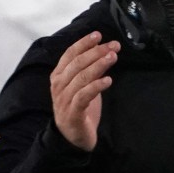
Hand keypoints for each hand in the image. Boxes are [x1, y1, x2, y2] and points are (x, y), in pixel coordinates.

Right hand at [50, 31, 119, 150]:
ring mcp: (64, 99)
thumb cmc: (79, 107)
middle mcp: (59, 86)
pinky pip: (84, 96)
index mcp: (58, 76)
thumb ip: (89, 69)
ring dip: (99, 65)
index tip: (98, 35)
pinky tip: (108, 80)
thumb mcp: (83, 85)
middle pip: (78, 64)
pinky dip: (96, 86)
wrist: (72, 137)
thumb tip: (104, 49)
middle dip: (97, 52)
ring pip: (81, 78)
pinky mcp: (72, 113)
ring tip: (113, 58)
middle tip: (114, 46)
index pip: (70, 54)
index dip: (84, 43)